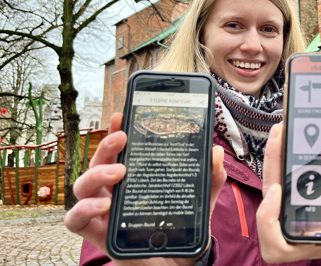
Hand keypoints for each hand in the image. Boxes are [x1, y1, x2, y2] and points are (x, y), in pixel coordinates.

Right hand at [64, 112, 226, 265]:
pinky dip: (82, 210)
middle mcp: (116, 191)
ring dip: (95, 173)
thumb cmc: (179, 232)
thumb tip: (216, 152)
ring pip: (82, 185)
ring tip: (118, 171)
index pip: (121, 150)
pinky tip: (101, 206)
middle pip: (99, 161)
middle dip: (107, 144)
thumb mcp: (200, 203)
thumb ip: (209, 180)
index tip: (122, 114)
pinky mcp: (99, 235)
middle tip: (122, 137)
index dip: (117, 130)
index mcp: (135, 178)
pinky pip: (75, 220)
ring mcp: (104, 212)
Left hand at [256, 123, 320, 264]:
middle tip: (280, 136)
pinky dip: (280, 155)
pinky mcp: (292, 191)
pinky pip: (279, 174)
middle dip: (272, 167)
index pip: (276, 243)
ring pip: (272, 183)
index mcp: (312, 240)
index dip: (268, 220)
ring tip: (283, 128)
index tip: (277, 190)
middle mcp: (297, 225)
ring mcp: (292, 207)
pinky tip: (289, 136)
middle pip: (268, 202)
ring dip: (275, 155)